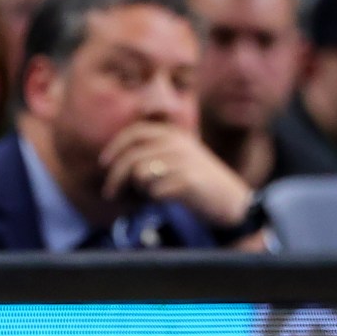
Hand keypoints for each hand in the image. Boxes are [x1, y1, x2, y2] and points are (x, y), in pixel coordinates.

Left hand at [101, 123, 253, 227]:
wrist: (232, 202)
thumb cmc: (200, 182)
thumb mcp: (179, 158)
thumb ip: (154, 154)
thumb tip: (118, 164)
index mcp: (174, 135)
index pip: (135, 133)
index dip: (115, 147)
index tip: (104, 164)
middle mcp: (178, 144)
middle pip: (131, 158)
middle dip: (115, 177)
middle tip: (110, 194)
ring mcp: (183, 162)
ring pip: (140, 174)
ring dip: (138, 189)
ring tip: (149, 195)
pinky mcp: (188, 182)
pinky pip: (155, 191)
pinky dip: (154, 198)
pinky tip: (165, 199)